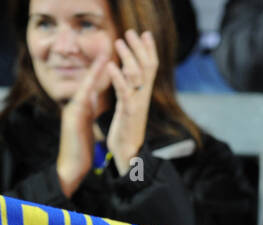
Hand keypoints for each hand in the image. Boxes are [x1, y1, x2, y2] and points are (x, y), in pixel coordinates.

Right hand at [57, 54, 110, 197]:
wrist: (70, 167)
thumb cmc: (79, 149)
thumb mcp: (86, 126)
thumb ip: (89, 111)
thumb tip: (93, 98)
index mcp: (81, 108)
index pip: (92, 86)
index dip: (101, 71)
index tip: (110, 56)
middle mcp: (75, 106)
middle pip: (88, 81)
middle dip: (97, 65)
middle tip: (108, 47)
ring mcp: (72, 111)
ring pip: (85, 87)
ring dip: (94, 71)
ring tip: (104, 56)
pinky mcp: (72, 119)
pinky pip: (82, 100)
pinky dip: (89, 88)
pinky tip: (95, 80)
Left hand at [105, 29, 158, 173]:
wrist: (127, 155)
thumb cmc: (125, 132)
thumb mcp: (128, 107)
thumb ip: (129, 90)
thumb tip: (127, 75)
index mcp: (142, 95)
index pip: (150, 68)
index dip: (149, 50)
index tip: (145, 34)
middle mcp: (143, 97)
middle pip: (147, 67)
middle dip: (139, 48)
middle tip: (131, 31)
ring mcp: (136, 104)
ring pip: (136, 75)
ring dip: (128, 56)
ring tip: (119, 41)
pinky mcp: (127, 113)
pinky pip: (124, 92)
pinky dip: (118, 77)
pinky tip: (111, 65)